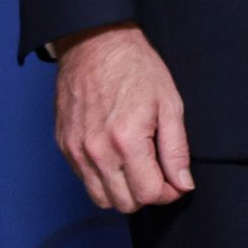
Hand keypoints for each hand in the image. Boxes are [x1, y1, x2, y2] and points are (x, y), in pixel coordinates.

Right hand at [53, 23, 192, 212]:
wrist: (95, 44)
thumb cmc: (136, 68)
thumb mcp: (170, 104)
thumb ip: (177, 150)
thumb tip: (183, 184)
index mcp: (126, 141)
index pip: (149, 194)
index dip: (168, 192)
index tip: (176, 180)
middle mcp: (96, 152)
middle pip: (124, 203)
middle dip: (147, 194)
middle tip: (160, 174)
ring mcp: (75, 151)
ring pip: (101, 198)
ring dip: (124, 191)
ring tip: (139, 166)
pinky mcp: (64, 146)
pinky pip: (84, 180)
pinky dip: (104, 178)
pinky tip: (118, 157)